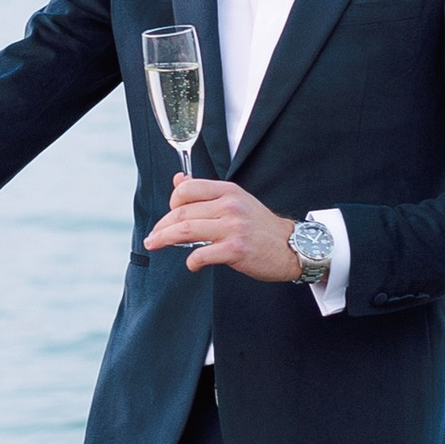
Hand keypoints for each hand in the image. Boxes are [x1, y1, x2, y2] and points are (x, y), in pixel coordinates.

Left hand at [143, 176, 300, 281]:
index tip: (168, 216)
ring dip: (164, 239)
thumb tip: (178, 179)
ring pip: (185, 231)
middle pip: (181, 212)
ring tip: (154, 245)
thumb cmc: (260, 226)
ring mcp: (233, 227)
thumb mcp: (235, 200)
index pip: (186, 189)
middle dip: (160, 226)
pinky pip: (201, 254)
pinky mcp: (235, 249)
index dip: (171, 203)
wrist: (292, 247)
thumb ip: (206, 192)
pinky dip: (191, 261)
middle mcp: (229, 205)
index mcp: (228, 191)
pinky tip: (192, 264)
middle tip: (152, 237)